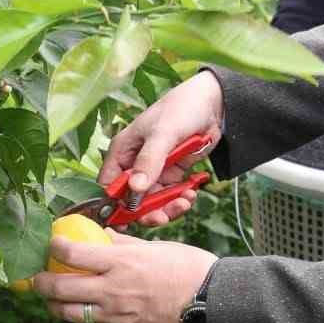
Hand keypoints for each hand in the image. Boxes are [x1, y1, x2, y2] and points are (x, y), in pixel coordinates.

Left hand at [32, 230, 215, 322]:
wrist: (210, 303)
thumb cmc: (187, 268)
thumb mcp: (154, 247)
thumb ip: (122, 244)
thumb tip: (98, 235)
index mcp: (121, 263)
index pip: (72, 254)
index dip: (54, 247)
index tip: (51, 242)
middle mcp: (112, 290)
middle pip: (59, 289)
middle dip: (40, 282)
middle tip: (36, 276)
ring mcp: (116, 315)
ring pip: (69, 314)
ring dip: (54, 305)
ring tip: (52, 297)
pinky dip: (82, 317)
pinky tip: (84, 309)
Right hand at [100, 71, 223, 227]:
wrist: (213, 104)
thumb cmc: (181, 109)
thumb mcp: (163, 133)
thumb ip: (149, 161)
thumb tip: (135, 189)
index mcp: (123, 150)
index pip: (110, 184)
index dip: (116, 204)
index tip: (129, 218)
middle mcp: (135, 163)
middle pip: (132, 199)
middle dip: (147, 211)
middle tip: (163, 217)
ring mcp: (154, 170)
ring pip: (153, 201)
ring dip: (168, 207)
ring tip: (185, 201)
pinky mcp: (172, 173)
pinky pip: (171, 195)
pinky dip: (180, 199)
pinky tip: (191, 194)